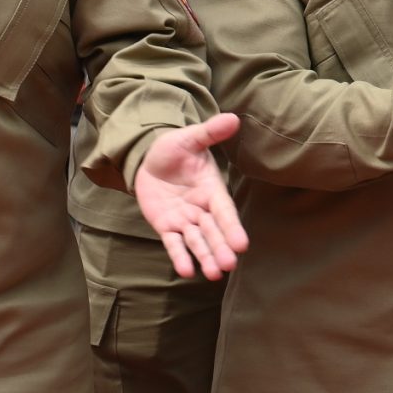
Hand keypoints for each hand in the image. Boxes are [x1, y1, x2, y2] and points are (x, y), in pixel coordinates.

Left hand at [133, 112, 249, 279]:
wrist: (150, 159)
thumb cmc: (174, 149)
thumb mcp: (189, 139)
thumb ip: (209, 133)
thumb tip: (233, 118)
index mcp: (212, 189)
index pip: (224, 211)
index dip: (232, 227)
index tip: (242, 245)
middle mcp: (202, 208)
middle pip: (213, 231)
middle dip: (220, 248)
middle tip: (228, 266)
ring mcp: (185, 219)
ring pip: (197, 241)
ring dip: (205, 256)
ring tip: (212, 274)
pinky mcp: (167, 226)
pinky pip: (174, 243)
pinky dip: (179, 257)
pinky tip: (186, 271)